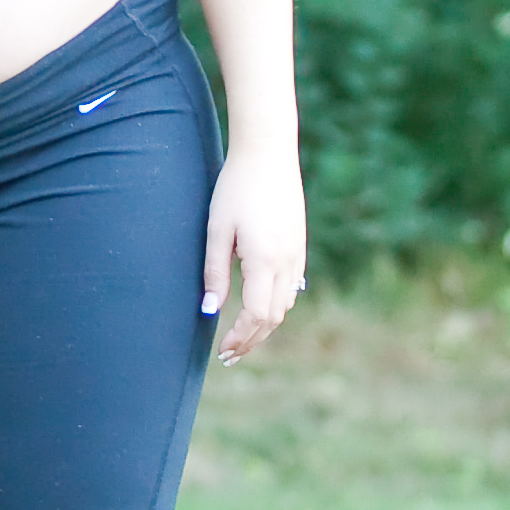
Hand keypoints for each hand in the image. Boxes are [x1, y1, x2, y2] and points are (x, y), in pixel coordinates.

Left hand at [201, 142, 306, 367]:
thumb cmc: (236, 188)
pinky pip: (292, 287)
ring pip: (286, 304)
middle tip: (228, 355)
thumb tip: (210, 311)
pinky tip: (260, 307)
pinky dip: (276, 305)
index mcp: (264, 261)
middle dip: (252, 340)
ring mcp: (297, 253)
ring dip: (265, 325)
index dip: (240, 338)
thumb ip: (214, 273)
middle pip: (274, 317)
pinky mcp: (299, 245)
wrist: (268, 153)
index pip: (257, 315)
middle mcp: (287, 262)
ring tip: (242, 337)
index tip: (222, 350)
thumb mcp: (217, 230)